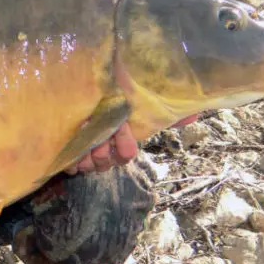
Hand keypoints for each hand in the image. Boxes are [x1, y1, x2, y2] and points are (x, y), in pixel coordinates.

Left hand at [64, 114, 197, 175]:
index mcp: (123, 143)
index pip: (128, 153)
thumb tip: (194, 115)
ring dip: (87, 154)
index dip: (124, 142)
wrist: (80, 99)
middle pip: (108, 162)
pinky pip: (73, 165)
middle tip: (98, 135)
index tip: (121, 125)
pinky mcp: (72, 155)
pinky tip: (70, 145)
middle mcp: (108, 152)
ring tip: (82, 136)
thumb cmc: (113, 104)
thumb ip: (164, 111)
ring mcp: (89, 156)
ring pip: (91, 165)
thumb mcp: (136, 103)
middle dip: (103, 150)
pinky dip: (72, 157)